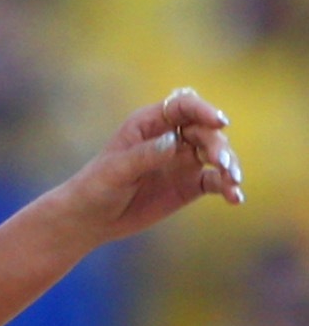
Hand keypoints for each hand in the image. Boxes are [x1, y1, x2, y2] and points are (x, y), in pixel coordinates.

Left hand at [57, 88, 241, 245]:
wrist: (89, 218)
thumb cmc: (95, 187)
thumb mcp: (115, 171)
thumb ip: (144, 155)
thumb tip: (174, 142)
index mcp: (150, 123)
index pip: (184, 106)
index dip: (204, 110)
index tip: (220, 122)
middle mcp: (172, 137)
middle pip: (205, 131)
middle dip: (218, 145)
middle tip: (222, 164)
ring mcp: (183, 160)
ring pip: (216, 155)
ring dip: (229, 165)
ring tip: (234, 182)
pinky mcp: (189, 184)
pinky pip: (215, 181)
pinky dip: (227, 187)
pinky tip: (236, 198)